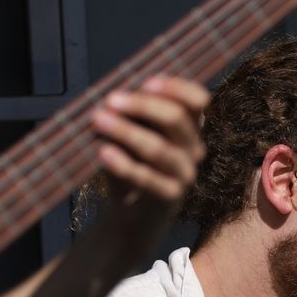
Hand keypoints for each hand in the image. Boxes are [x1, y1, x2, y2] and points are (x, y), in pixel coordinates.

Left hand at [90, 75, 208, 238]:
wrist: (131, 214)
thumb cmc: (132, 164)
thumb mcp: (135, 134)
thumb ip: (133, 115)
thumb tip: (114, 97)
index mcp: (190, 127)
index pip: (198, 100)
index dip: (176, 87)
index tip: (145, 82)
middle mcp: (194, 149)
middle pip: (176, 118)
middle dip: (141, 105)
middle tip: (109, 100)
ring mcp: (185, 174)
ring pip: (159, 148)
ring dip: (126, 131)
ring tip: (97, 120)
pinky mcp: (170, 197)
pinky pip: (147, 178)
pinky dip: (123, 164)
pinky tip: (102, 151)